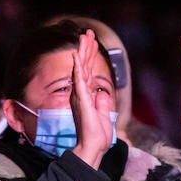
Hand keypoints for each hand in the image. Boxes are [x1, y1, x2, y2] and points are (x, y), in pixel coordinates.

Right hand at [69, 30, 113, 167]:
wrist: (93, 148)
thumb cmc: (98, 137)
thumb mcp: (104, 116)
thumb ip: (102, 104)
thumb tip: (102, 94)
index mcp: (87, 97)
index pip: (88, 71)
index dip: (90, 56)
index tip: (92, 42)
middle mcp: (81, 94)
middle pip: (83, 66)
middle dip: (86, 48)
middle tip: (87, 32)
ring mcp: (80, 96)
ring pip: (81, 68)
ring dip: (83, 51)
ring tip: (84, 36)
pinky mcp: (82, 101)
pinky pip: (79, 81)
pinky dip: (77, 68)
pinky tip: (76, 56)